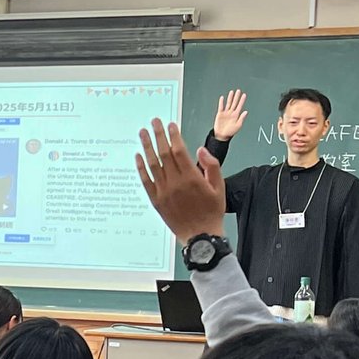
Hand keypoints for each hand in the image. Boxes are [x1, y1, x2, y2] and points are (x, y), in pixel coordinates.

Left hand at [136, 118, 226, 241]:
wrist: (200, 237)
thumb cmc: (212, 212)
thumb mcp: (219, 188)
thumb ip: (211, 166)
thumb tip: (200, 150)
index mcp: (191, 178)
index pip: (179, 150)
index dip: (174, 136)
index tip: (171, 125)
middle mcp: (175, 183)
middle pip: (163, 153)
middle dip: (159, 135)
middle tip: (154, 121)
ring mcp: (163, 192)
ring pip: (152, 164)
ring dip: (147, 146)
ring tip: (143, 133)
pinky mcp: (156, 200)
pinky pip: (146, 181)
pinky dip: (141, 168)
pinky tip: (138, 156)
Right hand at [212, 89, 248, 141]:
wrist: (221, 135)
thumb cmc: (230, 132)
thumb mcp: (238, 126)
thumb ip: (241, 118)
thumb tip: (246, 112)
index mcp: (236, 115)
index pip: (240, 106)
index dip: (242, 100)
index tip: (244, 95)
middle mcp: (231, 113)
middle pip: (234, 103)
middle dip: (236, 97)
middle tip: (238, 91)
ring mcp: (226, 113)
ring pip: (228, 103)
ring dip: (230, 98)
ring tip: (232, 92)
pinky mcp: (220, 114)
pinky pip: (221, 107)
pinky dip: (221, 102)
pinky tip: (222, 98)